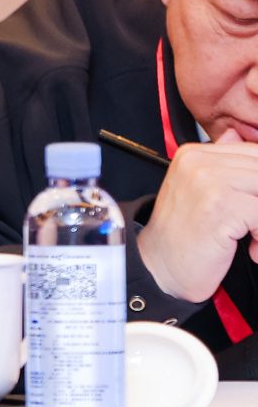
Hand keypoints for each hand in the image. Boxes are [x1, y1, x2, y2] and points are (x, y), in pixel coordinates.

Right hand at [136, 137, 257, 301]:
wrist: (159, 269)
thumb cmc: (184, 238)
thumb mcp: (204, 194)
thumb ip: (226, 168)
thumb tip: (236, 137)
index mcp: (195, 154)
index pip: (255, 154)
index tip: (252, 210)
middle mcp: (200, 161)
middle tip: (254, 228)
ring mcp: (208, 181)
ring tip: (254, 238)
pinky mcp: (220, 205)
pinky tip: (251, 248)